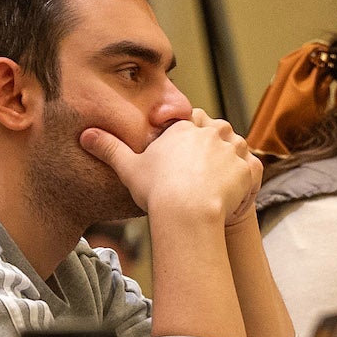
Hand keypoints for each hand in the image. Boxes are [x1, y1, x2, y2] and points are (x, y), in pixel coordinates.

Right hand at [81, 110, 260, 228]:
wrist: (187, 213)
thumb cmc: (156, 191)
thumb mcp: (128, 168)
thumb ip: (108, 148)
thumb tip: (84, 134)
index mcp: (184, 128)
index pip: (190, 123)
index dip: (189, 140)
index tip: (185, 160)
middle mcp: (211, 132)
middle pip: (216, 131)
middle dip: (212, 147)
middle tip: (203, 172)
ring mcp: (232, 149)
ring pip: (237, 147)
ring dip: (232, 160)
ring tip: (219, 183)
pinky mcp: (248, 168)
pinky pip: (253, 169)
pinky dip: (248, 180)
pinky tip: (234, 194)